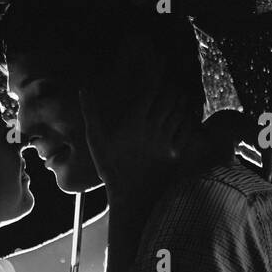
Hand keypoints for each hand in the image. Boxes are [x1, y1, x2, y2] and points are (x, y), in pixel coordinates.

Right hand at [76, 33, 201, 206]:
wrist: (131, 198)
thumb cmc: (111, 169)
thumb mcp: (96, 142)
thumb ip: (91, 113)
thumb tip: (84, 89)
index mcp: (133, 122)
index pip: (151, 92)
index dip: (157, 78)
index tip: (158, 73)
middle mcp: (152, 129)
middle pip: (169, 98)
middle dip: (171, 88)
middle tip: (170, 84)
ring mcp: (166, 140)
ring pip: (179, 111)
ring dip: (180, 100)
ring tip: (178, 96)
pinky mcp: (176, 152)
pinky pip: (187, 128)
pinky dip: (188, 118)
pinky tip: (184, 115)